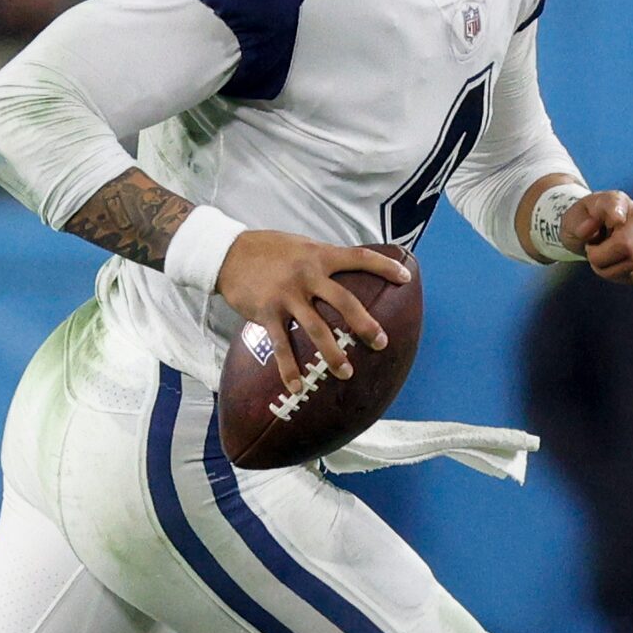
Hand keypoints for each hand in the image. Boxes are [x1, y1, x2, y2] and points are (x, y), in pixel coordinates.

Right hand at [216, 232, 411, 394]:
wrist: (227, 253)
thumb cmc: (267, 249)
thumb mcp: (300, 245)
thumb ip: (323, 259)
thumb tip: (347, 270)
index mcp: (319, 255)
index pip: (359, 257)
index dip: (384, 267)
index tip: (405, 279)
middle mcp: (306, 275)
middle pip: (343, 301)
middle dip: (365, 324)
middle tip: (381, 343)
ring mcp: (287, 295)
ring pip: (316, 329)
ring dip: (333, 354)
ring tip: (346, 374)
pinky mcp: (267, 312)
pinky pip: (281, 345)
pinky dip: (289, 369)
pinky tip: (296, 388)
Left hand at [562, 190, 632, 282]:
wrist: (591, 232)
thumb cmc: (582, 223)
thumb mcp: (571, 219)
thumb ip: (578, 222)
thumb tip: (587, 229)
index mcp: (617, 200)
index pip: (617, 205)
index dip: (616, 213)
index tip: (616, 220)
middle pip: (626, 244)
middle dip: (601, 256)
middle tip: (590, 250)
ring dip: (607, 268)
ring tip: (599, 258)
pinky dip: (616, 275)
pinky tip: (609, 265)